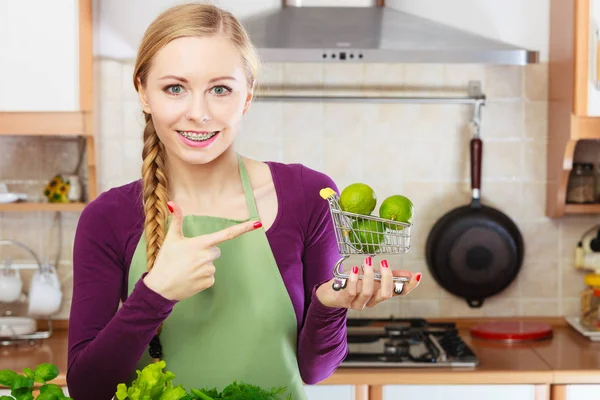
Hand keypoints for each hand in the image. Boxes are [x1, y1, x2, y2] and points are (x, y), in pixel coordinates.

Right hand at [143, 201, 260, 300]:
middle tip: (189, 257)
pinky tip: (190, 278)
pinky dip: (202, 277)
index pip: (226, 234)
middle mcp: (207, 257)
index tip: (258, 223)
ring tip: (187, 269)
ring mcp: (209, 270)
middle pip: (216, 250)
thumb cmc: (165, 260)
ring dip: (202, 265)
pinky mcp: (209, 282)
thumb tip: (172, 202)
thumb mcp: (171, 239)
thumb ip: (176, 219)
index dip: (243, 228)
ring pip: (212, 264)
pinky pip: (211, 276)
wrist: (160, 287)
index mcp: (200, 244)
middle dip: (206, 252)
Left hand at [315, 257, 421, 309]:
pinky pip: (351, 292)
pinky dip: (353, 279)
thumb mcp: (373, 277)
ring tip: (368, 262)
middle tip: (384, 262)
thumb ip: (389, 275)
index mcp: (380, 294)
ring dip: (369, 276)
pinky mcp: (345, 300)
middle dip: (387, 277)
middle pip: (385, 294)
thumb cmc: (353, 283)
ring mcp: (358, 303)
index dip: (409, 286)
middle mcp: (371, 301)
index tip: (417, 275)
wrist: (331, 292)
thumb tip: (409, 273)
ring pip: (368, 292)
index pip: (399, 292)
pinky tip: (354, 270)